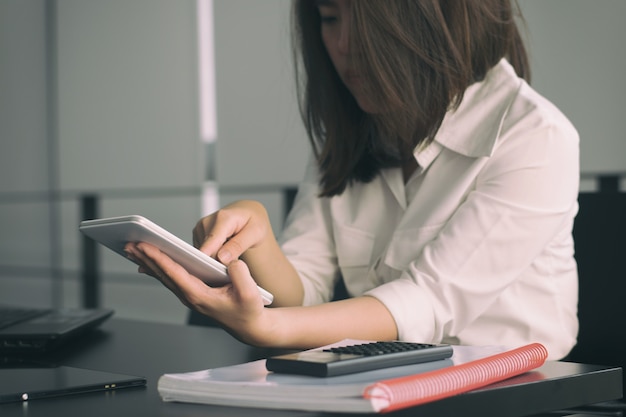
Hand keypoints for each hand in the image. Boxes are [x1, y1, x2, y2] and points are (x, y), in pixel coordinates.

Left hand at [124, 241, 279, 345]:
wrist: (249, 325)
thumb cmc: (249, 310)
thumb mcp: (250, 293)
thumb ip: (240, 274)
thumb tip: (230, 260)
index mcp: (200, 296)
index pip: (174, 274)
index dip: (159, 259)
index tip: (145, 247)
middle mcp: (190, 296)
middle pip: (163, 275)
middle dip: (146, 259)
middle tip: (129, 245)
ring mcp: (190, 295)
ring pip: (165, 277)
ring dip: (149, 263)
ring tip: (134, 250)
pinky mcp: (193, 292)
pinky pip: (172, 278)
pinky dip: (159, 267)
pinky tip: (150, 262)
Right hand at [193, 200, 272, 264]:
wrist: (248, 213)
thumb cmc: (253, 222)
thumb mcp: (255, 232)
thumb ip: (238, 245)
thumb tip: (221, 258)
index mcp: (223, 218)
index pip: (212, 241)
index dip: (208, 256)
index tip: (209, 269)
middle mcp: (207, 221)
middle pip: (207, 251)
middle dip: (219, 262)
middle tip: (235, 263)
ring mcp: (200, 228)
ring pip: (205, 254)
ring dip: (216, 259)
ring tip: (231, 254)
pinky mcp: (198, 235)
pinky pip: (203, 253)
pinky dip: (213, 256)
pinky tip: (224, 252)